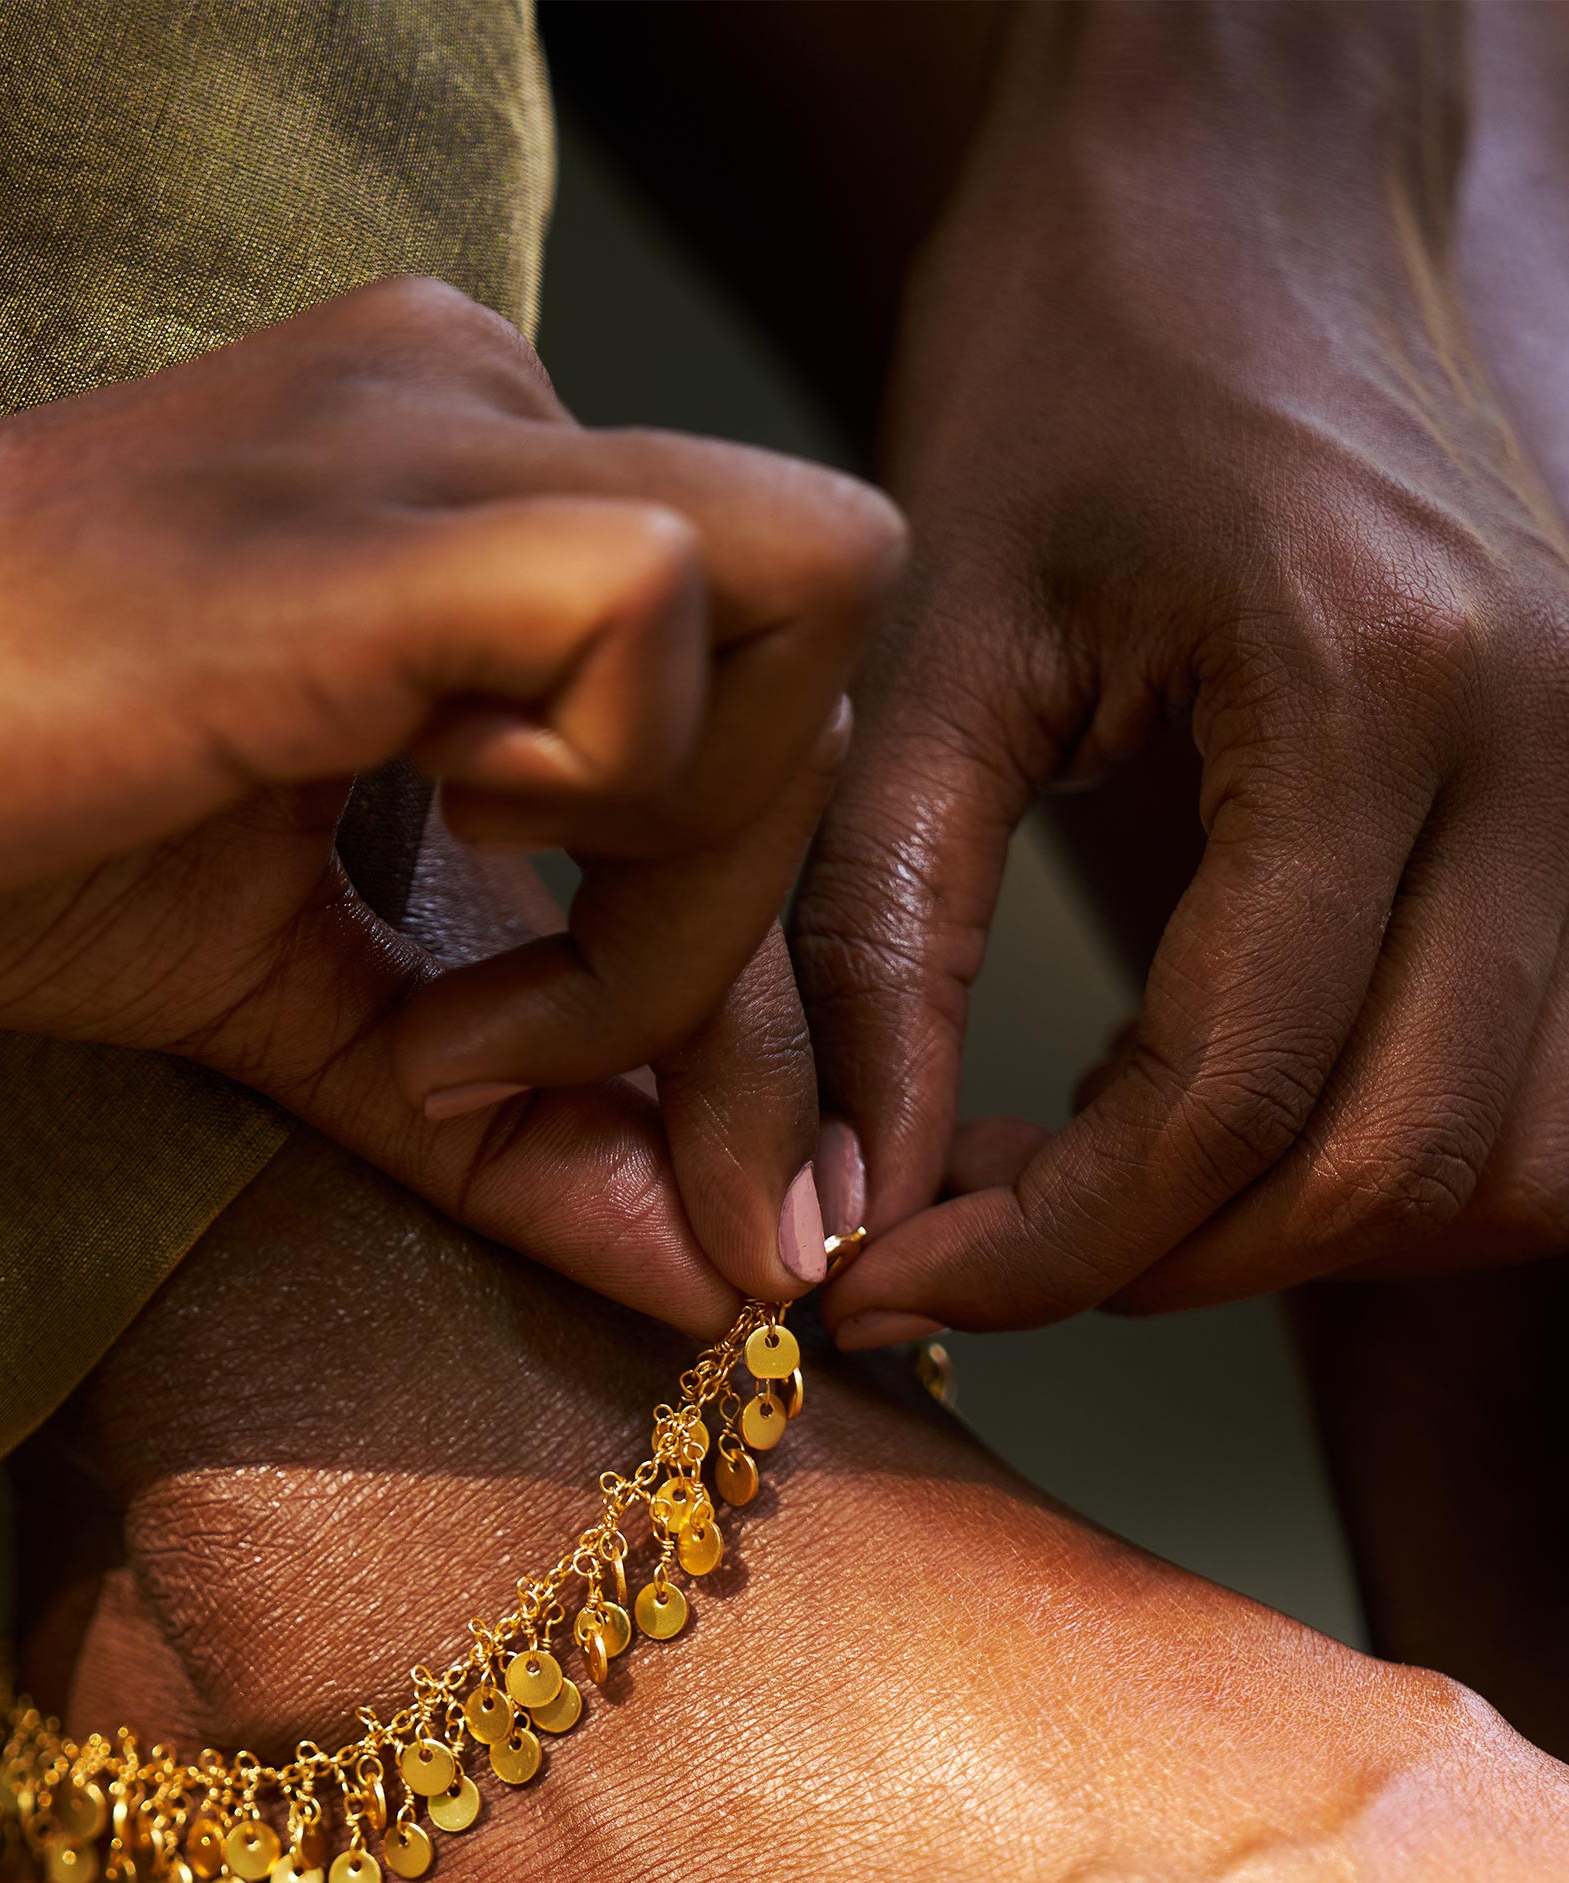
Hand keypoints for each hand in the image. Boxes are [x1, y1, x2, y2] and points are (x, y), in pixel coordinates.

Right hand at [0, 277, 899, 1328]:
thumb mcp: (310, 1003)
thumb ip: (527, 1123)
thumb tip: (722, 1284)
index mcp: (474, 489)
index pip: (754, 687)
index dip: (746, 948)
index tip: (666, 1164)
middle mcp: (484, 408)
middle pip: (831, 622)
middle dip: (753, 911)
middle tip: (547, 1060)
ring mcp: (435, 431)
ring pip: (804, 595)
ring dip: (682, 862)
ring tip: (460, 983)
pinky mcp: (370, 514)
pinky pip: (655, 610)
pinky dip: (607, 803)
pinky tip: (416, 869)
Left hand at [796, 3, 1568, 1338]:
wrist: (1294, 142)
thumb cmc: (1093, 337)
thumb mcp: (943, 628)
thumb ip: (886, 934)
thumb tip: (845, 1193)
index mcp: (1375, 695)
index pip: (1233, 1102)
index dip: (1043, 1248)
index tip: (880, 1281)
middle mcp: (1555, 751)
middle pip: (1398, 1165)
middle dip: (1156, 1260)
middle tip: (961, 1238)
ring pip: (1524, 1159)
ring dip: (1304, 1233)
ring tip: (1099, 1190)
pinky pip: (1565, 1074)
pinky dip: (1407, 1151)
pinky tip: (1239, 1113)